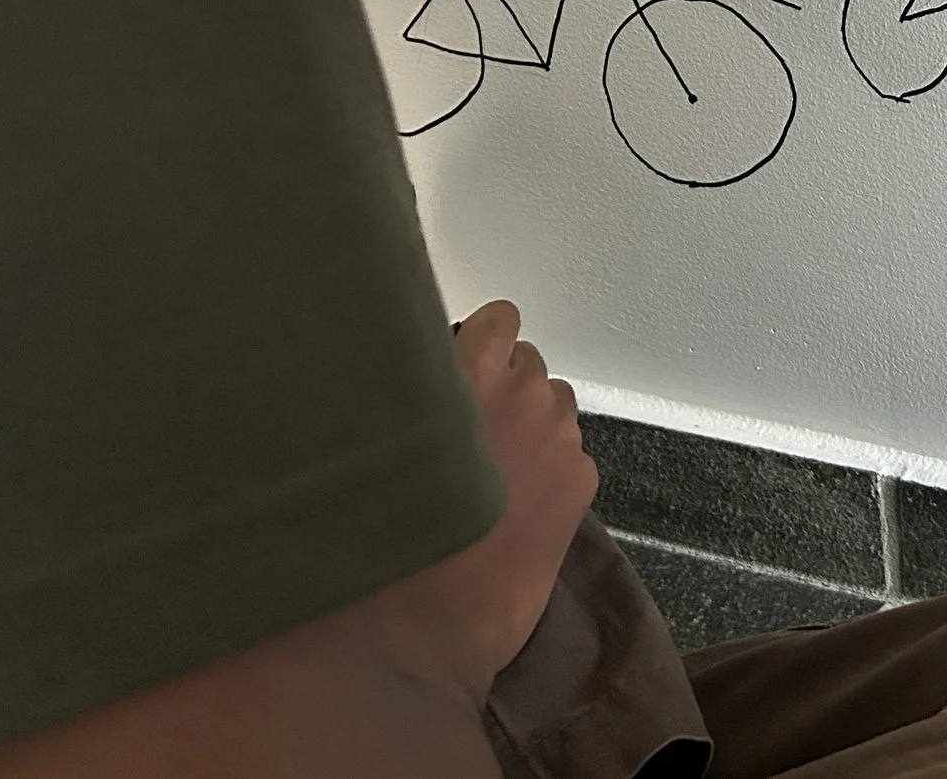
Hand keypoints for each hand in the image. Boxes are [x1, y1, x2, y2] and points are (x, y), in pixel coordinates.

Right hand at [370, 301, 597, 700]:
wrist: (415, 626)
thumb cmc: (375, 538)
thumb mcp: (366, 445)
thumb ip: (396, 399)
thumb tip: (404, 390)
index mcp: (465, 368)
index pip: (499, 320)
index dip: (480, 346)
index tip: (462, 370)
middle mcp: (521, 390)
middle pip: (527, 365)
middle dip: (503, 390)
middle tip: (466, 436)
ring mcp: (558, 435)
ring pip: (554, 406)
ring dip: (530, 427)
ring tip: (490, 475)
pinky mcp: (580, 481)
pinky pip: (571, 454)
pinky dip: (551, 470)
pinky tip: (515, 508)